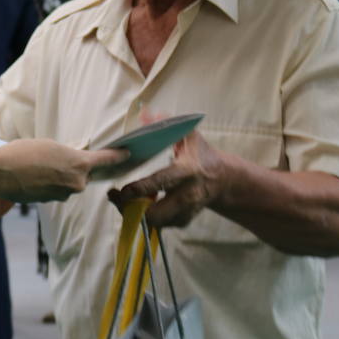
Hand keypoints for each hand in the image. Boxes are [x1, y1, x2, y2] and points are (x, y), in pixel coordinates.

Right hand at [0, 140, 128, 204]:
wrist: (0, 173)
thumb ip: (67, 155)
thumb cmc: (23, 153)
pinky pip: (55, 190)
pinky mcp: (50, 202)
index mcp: (80, 163)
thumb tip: (69, 163)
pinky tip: (32, 175)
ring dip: (58, 176)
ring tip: (37, 166)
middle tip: (55, 158)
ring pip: (67, 184)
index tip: (128, 154)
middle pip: (84, 175)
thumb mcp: (50, 146)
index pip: (106, 159)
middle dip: (73, 168)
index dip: (118, 156)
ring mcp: (63, 194)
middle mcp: (77, 182)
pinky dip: (47, 184)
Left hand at [108, 131, 234, 228]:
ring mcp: (186, 211)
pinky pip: (160, 225)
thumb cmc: (201, 154)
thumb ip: (166, 124)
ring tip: (122, 200)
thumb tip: (144, 112)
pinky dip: (145, 217)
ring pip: (156, 223)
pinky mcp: (183, 221)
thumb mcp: (188, 136)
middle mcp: (187, 195)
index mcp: (187, 171)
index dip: (139, 189)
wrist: (223, 179)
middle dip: (132, 209)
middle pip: (156, 213)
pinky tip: (137, 205)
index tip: (122, 190)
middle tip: (116, 197)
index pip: (160, 182)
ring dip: (135, 214)